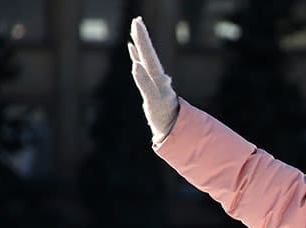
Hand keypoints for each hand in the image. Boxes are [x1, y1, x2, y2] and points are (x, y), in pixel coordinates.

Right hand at [128, 17, 179, 140]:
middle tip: (137, 21)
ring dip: (140, 44)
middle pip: (148, 53)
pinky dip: (137, 57)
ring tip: (135, 31)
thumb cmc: (164, 117)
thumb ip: (144, 83)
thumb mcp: (153, 100)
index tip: (137, 23)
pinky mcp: (150, 86)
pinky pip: (142, 67)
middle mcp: (157, 77)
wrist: (173, 129)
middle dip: (142, 37)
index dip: (142, 39)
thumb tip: (136, 65)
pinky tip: (132, 51)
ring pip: (145, 58)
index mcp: (158, 78)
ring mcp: (154, 81)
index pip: (149, 54)